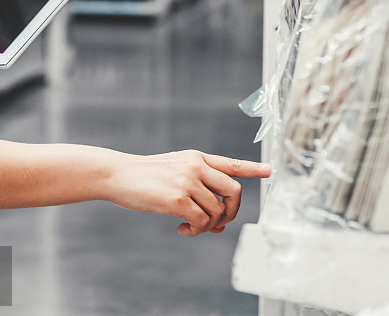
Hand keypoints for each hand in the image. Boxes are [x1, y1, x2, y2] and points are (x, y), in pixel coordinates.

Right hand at [102, 150, 271, 236]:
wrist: (118, 174)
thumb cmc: (144, 178)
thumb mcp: (173, 173)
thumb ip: (196, 191)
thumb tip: (218, 225)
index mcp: (197, 157)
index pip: (231, 163)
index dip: (252, 168)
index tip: (269, 170)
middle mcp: (196, 166)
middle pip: (233, 191)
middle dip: (231, 212)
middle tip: (217, 223)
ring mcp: (188, 181)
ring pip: (217, 211)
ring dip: (209, 226)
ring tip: (192, 227)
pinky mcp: (178, 198)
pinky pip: (202, 221)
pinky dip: (197, 230)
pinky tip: (183, 229)